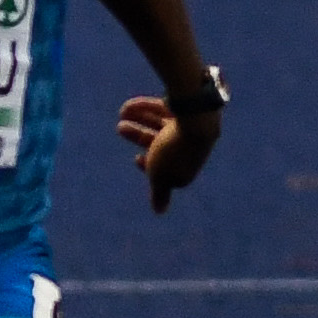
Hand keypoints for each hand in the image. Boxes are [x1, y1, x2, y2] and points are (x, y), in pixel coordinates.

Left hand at [114, 96, 215, 212]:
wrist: (196, 119)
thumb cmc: (175, 151)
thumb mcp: (161, 176)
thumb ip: (159, 193)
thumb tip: (159, 212)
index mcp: (185, 166)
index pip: (165, 168)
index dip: (149, 165)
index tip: (137, 158)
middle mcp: (188, 147)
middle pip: (159, 142)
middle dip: (138, 136)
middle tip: (120, 127)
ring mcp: (188, 127)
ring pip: (160, 123)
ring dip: (140, 119)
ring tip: (121, 112)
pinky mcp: (186, 108)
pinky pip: (164, 109)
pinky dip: (146, 108)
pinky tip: (129, 106)